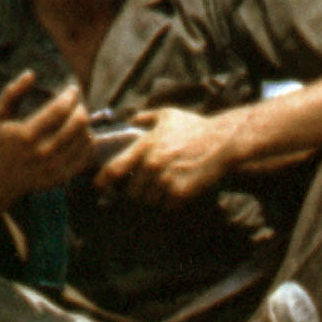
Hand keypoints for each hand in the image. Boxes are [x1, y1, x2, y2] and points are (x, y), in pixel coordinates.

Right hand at [0, 70, 96, 235]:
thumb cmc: (0, 139)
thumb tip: (32, 73)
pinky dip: (87, 141)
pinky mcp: (63, 178)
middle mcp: (41, 154)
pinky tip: (79, 134)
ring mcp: (53, 168)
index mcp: (24, 135)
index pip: (59, 110)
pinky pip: (87, 155)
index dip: (70, 96)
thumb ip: (12, 91)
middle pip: (77, 124)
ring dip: (84, 123)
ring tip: (76, 117)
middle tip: (77, 103)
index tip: (73, 89)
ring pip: (85, 138)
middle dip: (81, 108)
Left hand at [98, 103, 238, 203]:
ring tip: (163, 189)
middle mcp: (152, 165)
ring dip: (154, 198)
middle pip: (132, 192)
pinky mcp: (180, 193)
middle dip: (137, 192)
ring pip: (149, 201)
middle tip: (147, 187)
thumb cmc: (195, 127)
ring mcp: (166, 180)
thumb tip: (132, 120)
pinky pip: (167, 206)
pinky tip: (178, 192)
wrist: (222, 142)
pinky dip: (170, 203)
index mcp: (145, 147)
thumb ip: (146, 117)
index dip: (103, 180)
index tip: (99, 186)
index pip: (115, 168)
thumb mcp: (168, 115)